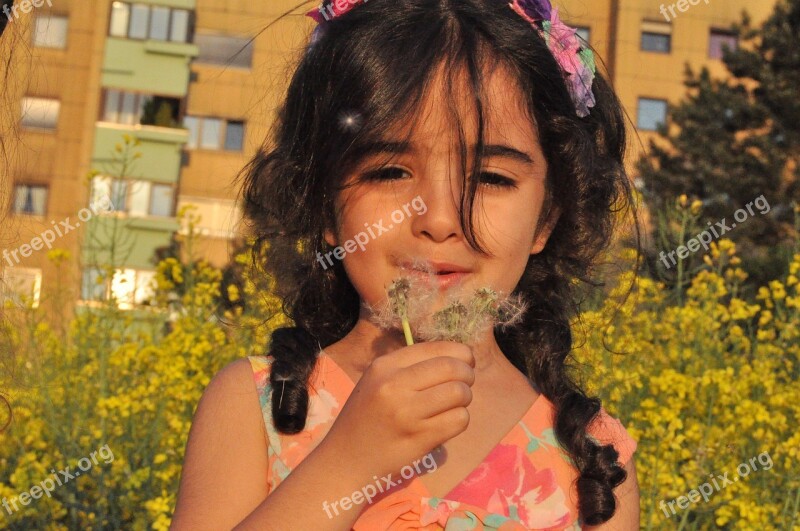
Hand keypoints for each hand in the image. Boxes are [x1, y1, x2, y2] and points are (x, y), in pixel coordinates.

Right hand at [320, 341, 474, 481]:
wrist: (345, 459)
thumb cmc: (367, 416)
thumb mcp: (377, 380)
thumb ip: (411, 366)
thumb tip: (459, 356)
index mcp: (385, 366)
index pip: (438, 349)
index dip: (461, 354)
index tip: (465, 363)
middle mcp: (394, 385)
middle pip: (453, 368)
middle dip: (467, 375)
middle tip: (464, 385)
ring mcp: (406, 413)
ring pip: (460, 393)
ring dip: (464, 399)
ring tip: (453, 405)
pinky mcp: (419, 439)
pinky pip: (459, 420)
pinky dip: (460, 419)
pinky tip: (446, 423)